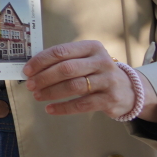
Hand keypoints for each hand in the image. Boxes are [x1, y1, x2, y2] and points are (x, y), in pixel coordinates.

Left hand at [25, 40, 156, 121]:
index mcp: (92, 47)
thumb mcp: (86, 60)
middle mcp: (102, 61)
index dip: (41, 61)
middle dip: (44, 78)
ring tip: (38, 96)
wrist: (129, 89)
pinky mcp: (110, 99)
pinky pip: (82, 104)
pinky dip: (63, 107)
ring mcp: (108, 80)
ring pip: (74, 86)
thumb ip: (65, 61)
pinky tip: (50, 109)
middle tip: (30, 86)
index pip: (61, 51)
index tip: (27, 71)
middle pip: (66, 69)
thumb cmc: (97, 72)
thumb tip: (32, 69)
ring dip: (51, 92)